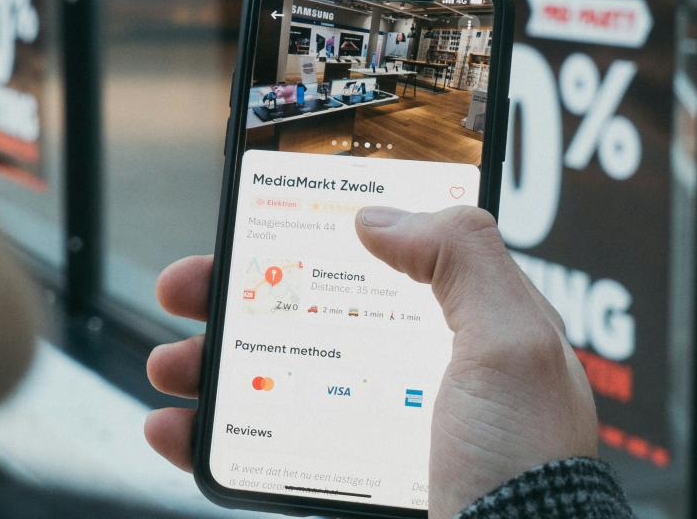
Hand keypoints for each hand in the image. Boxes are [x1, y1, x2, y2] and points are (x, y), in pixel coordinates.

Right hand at [143, 206, 596, 518]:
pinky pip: (259, 453)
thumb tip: (380, 215)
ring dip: (208, 363)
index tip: (263, 217)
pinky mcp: (342, 481)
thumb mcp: (511, 343)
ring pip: (273, 381)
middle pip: (309, 314)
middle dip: (239, 295)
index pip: (382, 258)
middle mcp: (414, 374)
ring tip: (169, 362)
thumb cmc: (526, 466)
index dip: (318, 234)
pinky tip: (175, 428)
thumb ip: (461, 257)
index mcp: (460, 329)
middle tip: (187, 285)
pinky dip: (207, 438)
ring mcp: (373, 431)